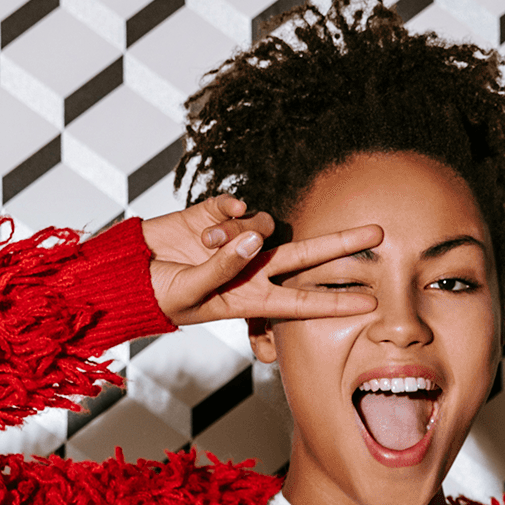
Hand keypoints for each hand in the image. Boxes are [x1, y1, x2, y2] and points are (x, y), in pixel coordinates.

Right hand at [141, 196, 381, 327]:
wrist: (126, 271)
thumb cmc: (157, 295)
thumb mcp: (190, 292)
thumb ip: (223, 267)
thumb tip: (251, 237)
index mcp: (251, 297)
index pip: (303, 300)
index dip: (336, 300)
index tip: (371, 301)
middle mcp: (252, 268)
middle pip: (306, 255)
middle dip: (342, 243)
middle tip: (379, 232)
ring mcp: (237, 241)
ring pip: (262, 223)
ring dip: (236, 233)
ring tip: (204, 246)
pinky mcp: (217, 214)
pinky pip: (236, 203)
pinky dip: (222, 213)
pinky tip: (205, 228)